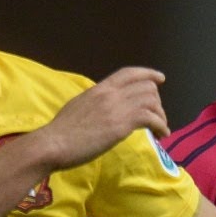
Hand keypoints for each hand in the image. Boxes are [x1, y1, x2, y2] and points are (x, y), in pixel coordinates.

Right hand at [23, 67, 168, 171]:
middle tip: (158, 117)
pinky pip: (151, 118)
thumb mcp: (78, 107)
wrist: (53, 144)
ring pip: (151, 101)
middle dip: (157, 101)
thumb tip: (102, 111)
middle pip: (146, 86)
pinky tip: (161, 134)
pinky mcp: (120, 125)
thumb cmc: (60, 132)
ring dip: (161, 115)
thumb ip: (94, 105)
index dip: (148, 73)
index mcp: (99, 89)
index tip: (160, 78)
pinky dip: (161, 125)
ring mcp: (116, 108)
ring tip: (162, 129)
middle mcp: (110, 94)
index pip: (128, 73)